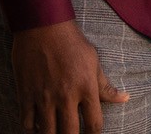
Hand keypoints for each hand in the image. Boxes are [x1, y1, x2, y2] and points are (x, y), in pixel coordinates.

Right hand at [11, 20, 128, 133]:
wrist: (44, 27)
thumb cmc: (72, 43)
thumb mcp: (94, 62)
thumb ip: (106, 86)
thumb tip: (125, 99)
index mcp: (86, 87)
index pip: (94, 124)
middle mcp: (66, 95)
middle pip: (70, 133)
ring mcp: (44, 97)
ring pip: (47, 132)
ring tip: (56, 132)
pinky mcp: (26, 95)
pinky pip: (26, 124)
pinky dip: (32, 130)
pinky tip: (38, 127)